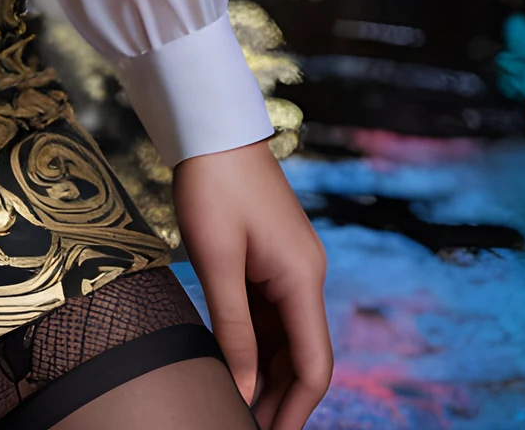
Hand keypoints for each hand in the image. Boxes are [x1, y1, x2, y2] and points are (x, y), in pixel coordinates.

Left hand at [173, 139, 331, 429]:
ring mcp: (288, 266)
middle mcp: (305, 276)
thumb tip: (244, 391)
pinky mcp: (269, 257)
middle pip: (302, 356)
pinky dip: (256, 343)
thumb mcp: (216, 260)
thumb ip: (233, 330)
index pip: (314, 365)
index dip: (295, 408)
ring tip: (237, 406)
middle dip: (280, 398)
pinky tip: (234, 364)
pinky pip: (269, 313)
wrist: (209, 124)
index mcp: (302, 279)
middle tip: (245, 426)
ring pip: (285, 337)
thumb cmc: (211, 184)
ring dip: (267, 374)